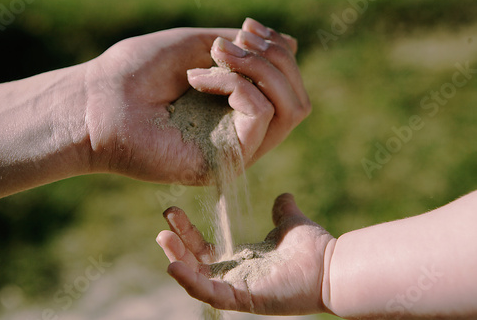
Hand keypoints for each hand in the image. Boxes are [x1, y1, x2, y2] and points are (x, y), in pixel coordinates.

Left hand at [84, 18, 309, 183]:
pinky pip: (259, 115)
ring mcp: (236, 148)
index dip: (278, 50)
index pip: (287, 84)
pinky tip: (196, 77)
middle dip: (274, 58)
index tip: (248, 26)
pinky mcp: (225, 161)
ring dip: (261, 68)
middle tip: (233, 41)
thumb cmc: (138, 71)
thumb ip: (245, 49)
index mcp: (236, 105)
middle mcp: (242, 129)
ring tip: (219, 54)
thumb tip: (293, 44)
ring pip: (290, 109)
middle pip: (297, 98)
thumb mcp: (198, 44)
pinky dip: (235, 84)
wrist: (98, 102)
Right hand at [156, 193, 334, 314]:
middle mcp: (235, 276)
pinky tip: (175, 267)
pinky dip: (192, 284)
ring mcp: (239, 290)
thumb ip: (281, 211)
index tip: (172, 211)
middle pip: (195, 265)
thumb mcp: (289, 223)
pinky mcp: (246, 299)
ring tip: (164, 241)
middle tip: (163, 227)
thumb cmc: (313, 249)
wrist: (333, 265)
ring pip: (198, 282)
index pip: (203, 248)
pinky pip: (213, 295)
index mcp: (241, 260)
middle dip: (177, 247)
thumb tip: (283, 196)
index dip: (186, 232)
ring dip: (178, 263)